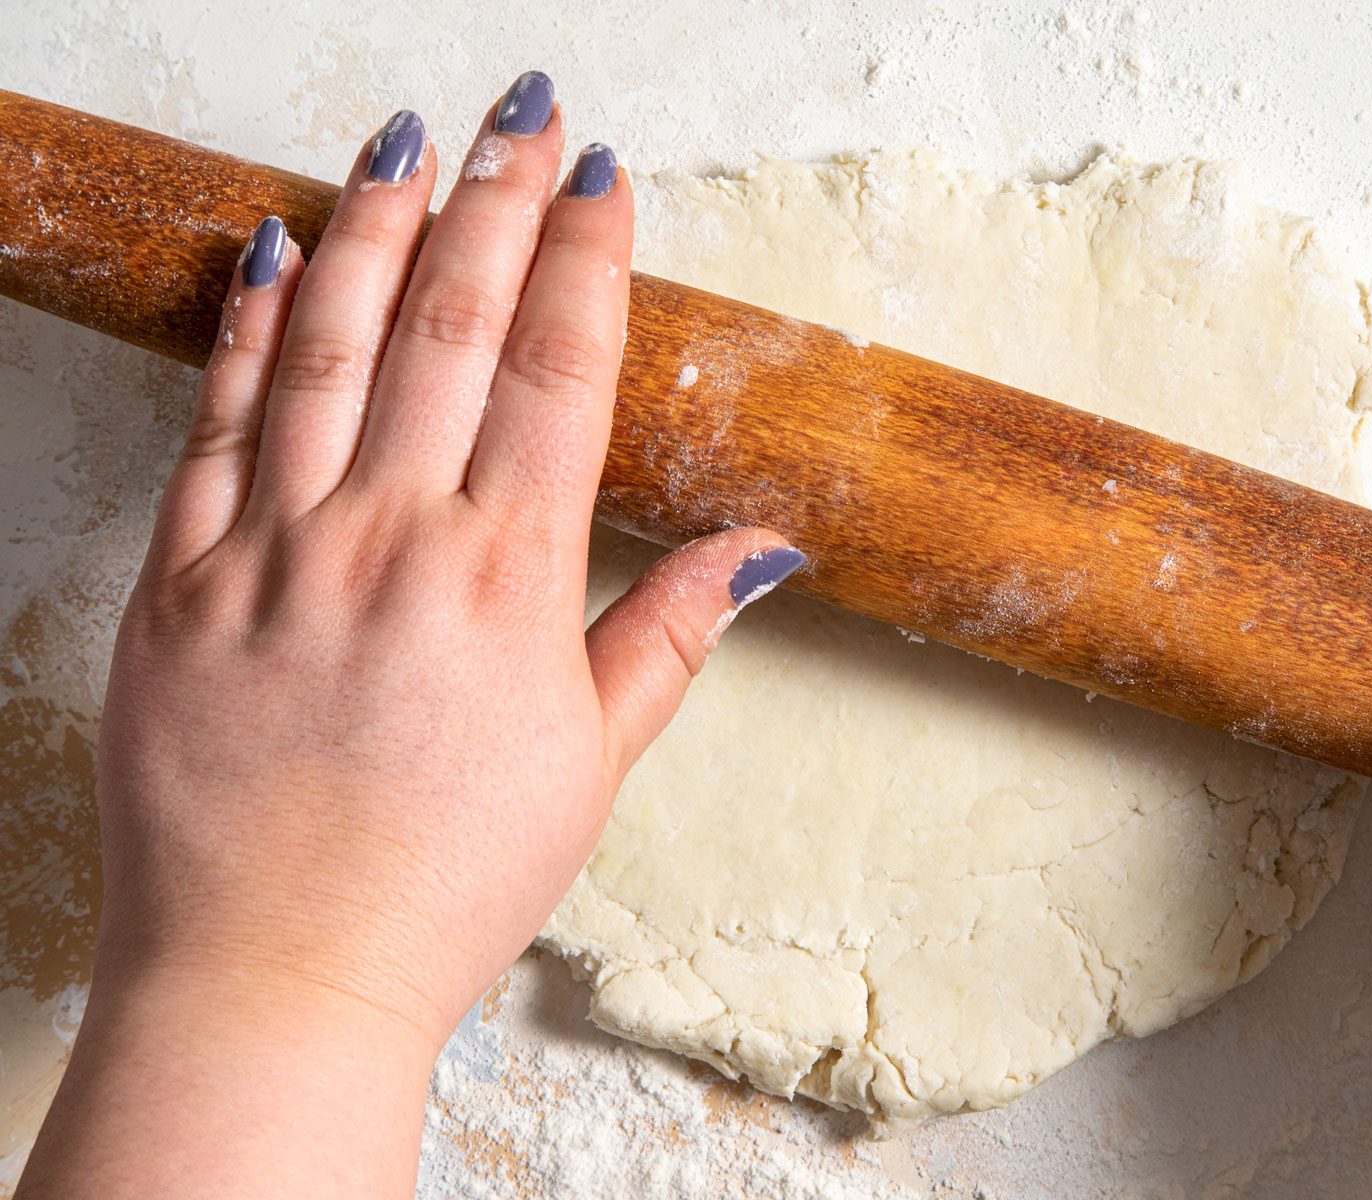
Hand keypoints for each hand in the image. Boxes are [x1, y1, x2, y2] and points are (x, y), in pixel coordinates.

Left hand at [21, 73, 800, 1197]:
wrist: (279, 973)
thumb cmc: (447, 880)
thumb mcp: (590, 765)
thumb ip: (665, 634)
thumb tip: (762, 550)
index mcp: (503, 582)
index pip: (556, 376)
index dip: (583, 265)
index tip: (603, 184)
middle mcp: (390, 542)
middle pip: (448, 329)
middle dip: (491, 206)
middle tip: (521, 119)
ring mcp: (273, 552)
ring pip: (328, 348)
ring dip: (374, 229)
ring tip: (406, 144)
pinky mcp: (179, 583)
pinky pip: (215, 423)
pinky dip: (246, 327)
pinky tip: (273, 249)